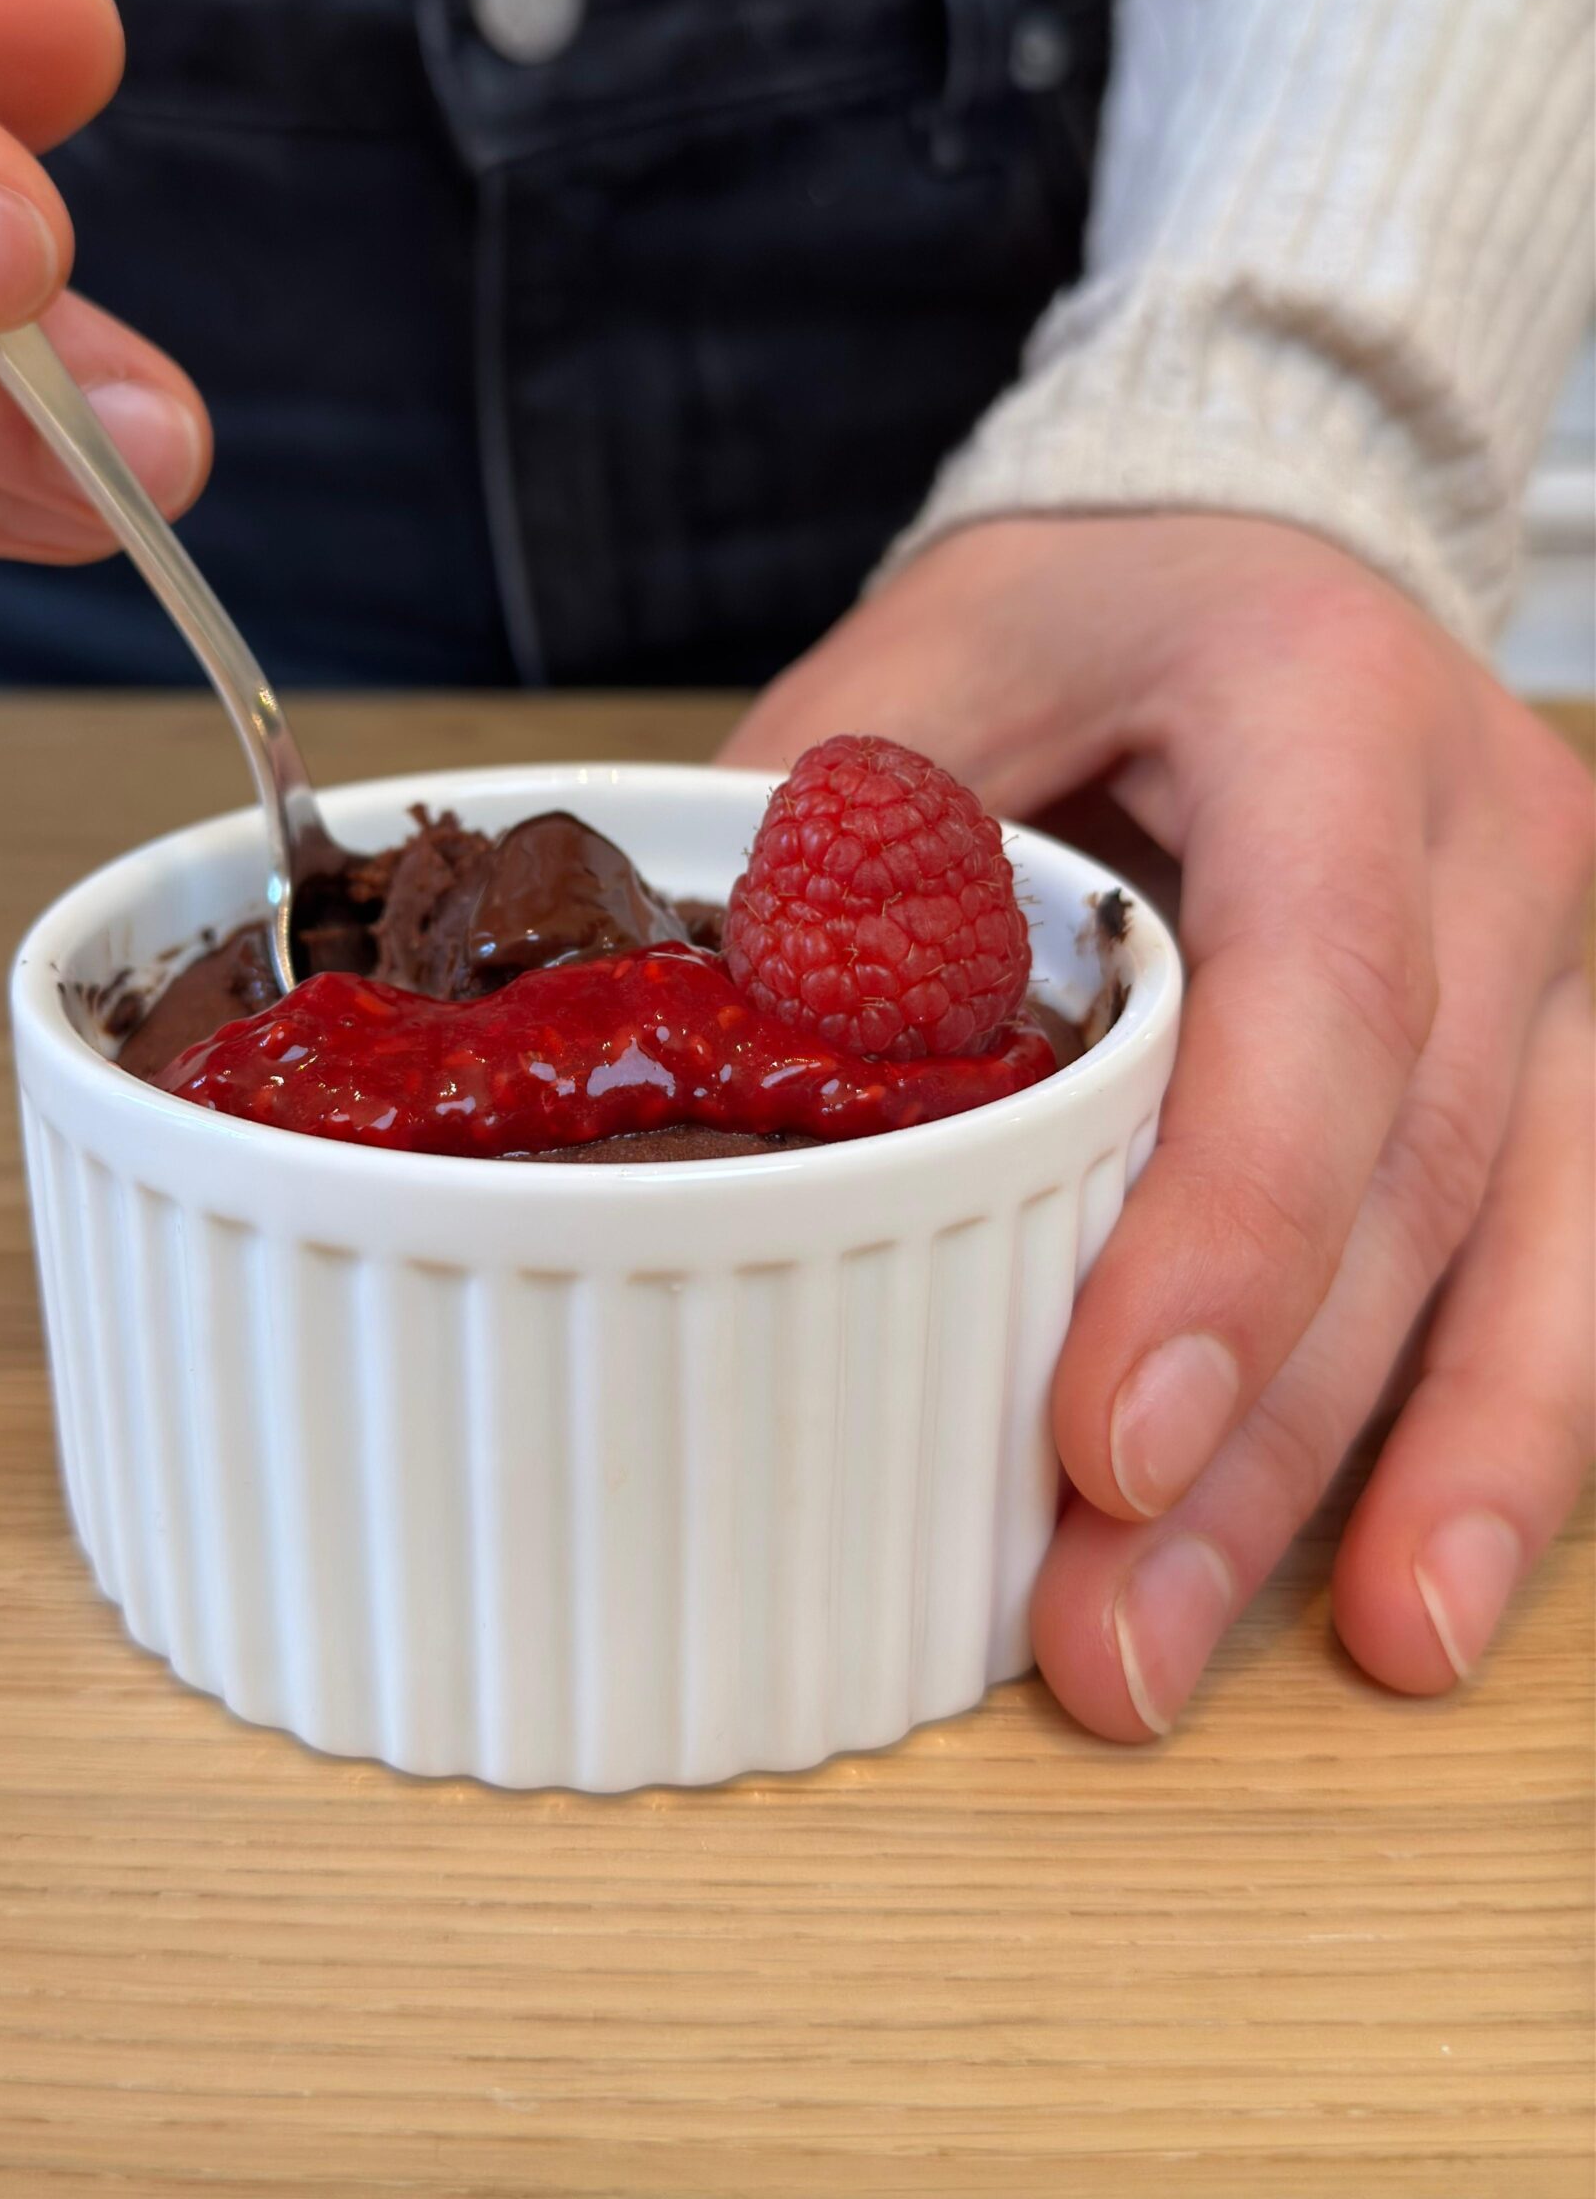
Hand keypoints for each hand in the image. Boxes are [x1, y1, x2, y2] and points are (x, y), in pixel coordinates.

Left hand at [723, 514, 1593, 1736]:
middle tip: (1110, 1640)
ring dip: (1411, 1475)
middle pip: (1419, 1168)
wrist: (1261, 554)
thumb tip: (709, 1036)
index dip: (1228, 1233)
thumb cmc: (1088, 608)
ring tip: (1311, 1664)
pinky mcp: (1558, 1054)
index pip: (1322, 997)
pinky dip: (1496, 1433)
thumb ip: (831, 816)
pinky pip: (1565, 1260)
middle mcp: (1489, 842)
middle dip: (1272, 1429)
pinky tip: (1410, 1591)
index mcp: (1331, 716)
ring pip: (1538, 1244)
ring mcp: (1559, 960)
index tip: (1108, 1445)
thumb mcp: (937, 645)